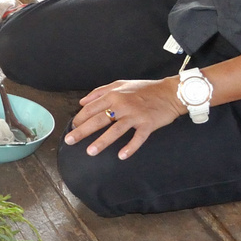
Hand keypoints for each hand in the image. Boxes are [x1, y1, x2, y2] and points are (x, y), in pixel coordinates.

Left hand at [63, 77, 185, 158]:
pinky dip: (130, 147)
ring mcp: (135, 115)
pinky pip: (138, 137)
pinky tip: (121, 155)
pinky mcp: (148, 124)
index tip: (72, 127)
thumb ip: (100, 92)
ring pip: (115, 130)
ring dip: (102, 141)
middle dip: (82, 131)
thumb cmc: (145, 89)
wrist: (171, 92)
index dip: (80, 118)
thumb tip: (82, 102)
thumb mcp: (121, 84)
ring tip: (90, 152)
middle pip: (99, 119)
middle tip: (70, 141)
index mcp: (114, 95)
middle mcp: (122, 104)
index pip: (91, 108)